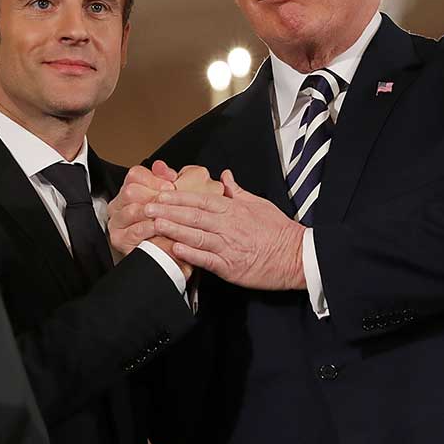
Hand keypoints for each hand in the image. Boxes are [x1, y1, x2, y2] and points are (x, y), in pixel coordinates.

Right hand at [107, 161, 176, 256]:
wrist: (173, 258)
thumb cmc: (175, 227)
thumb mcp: (176, 198)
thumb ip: (168, 179)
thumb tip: (161, 167)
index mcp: (132, 191)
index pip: (135, 175)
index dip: (155, 179)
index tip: (172, 186)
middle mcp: (120, 205)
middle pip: (131, 191)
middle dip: (155, 197)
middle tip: (172, 203)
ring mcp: (118, 223)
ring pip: (132, 210)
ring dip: (155, 213)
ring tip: (171, 217)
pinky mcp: (120, 240)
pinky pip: (135, 231)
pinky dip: (152, 230)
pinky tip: (164, 230)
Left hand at [147, 170, 305, 290]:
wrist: (297, 256)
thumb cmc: (279, 230)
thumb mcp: (259, 204)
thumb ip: (237, 191)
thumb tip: (225, 176)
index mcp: (234, 209)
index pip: (201, 199)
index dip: (178, 196)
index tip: (161, 194)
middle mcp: (229, 225)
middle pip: (193, 215)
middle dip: (168, 211)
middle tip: (146, 207)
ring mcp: (228, 246)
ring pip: (196, 235)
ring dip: (174, 229)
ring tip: (154, 225)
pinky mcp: (230, 267)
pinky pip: (206, 259)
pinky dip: (190, 253)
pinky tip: (175, 248)